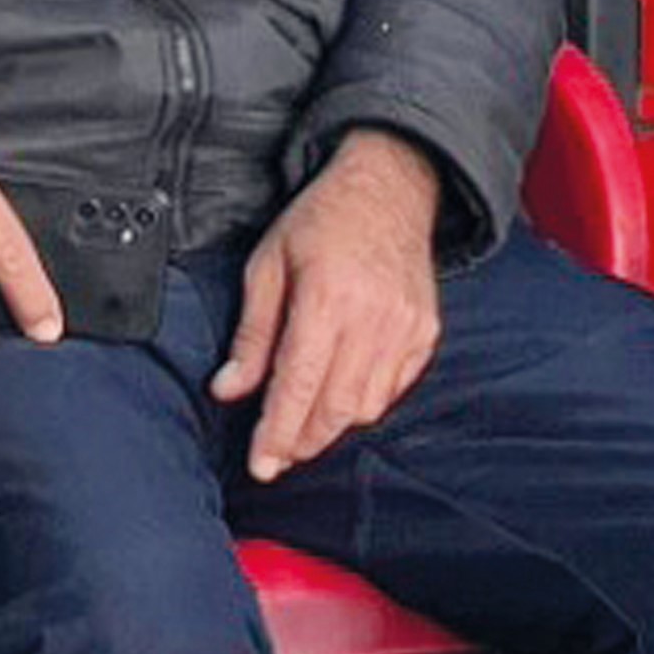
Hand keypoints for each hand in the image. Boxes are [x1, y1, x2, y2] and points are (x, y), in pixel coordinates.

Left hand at [211, 136, 446, 481]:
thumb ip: (252, 335)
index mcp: (327, 299)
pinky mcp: (425, 333)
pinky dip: (364, 404)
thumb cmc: (321, 221)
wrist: (389, 187)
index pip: (299, 386)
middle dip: (302, 441)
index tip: (261, 466)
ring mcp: (406, 328)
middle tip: (276, 455)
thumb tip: (228, 389)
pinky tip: (340, 399)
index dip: (277, 434)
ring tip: (303, 428)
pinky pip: (393, 389)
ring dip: (332, 427)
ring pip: (367, 407)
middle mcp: (373, 319)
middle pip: (336, 408)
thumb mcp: (268, 266)